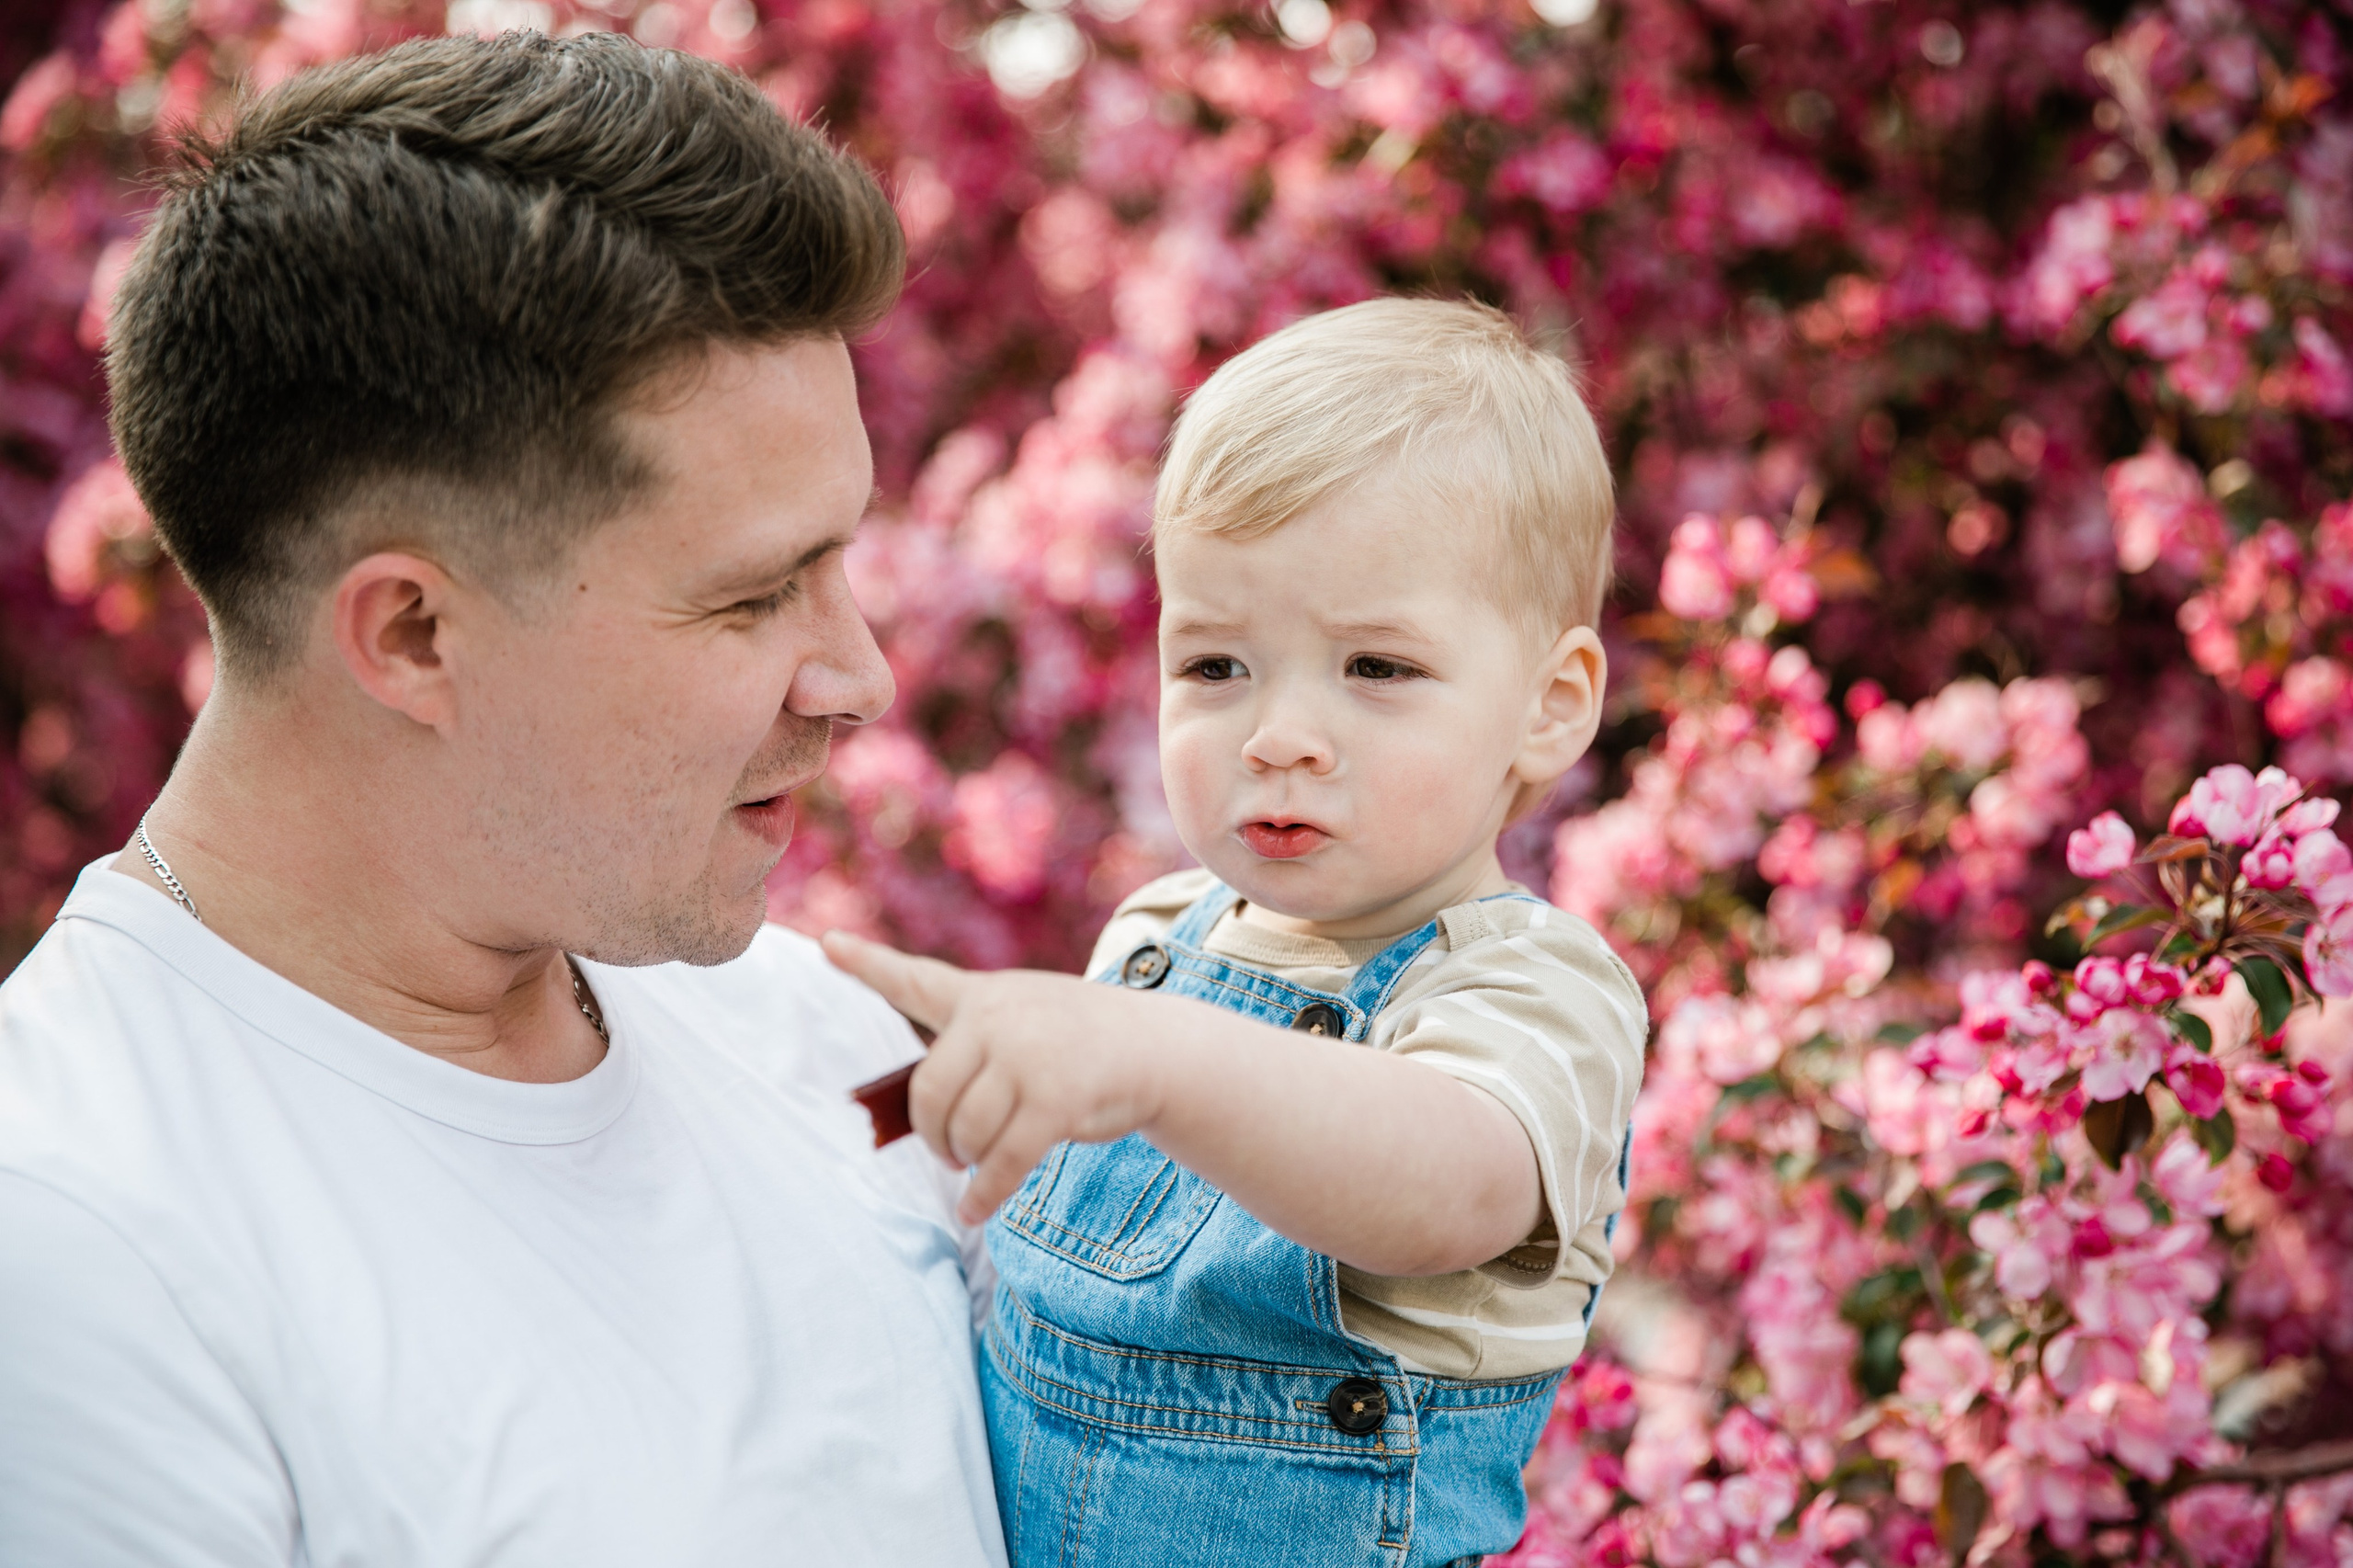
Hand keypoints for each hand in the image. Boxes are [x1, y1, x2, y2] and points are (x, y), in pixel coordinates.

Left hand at [821, 931, 1172, 1223]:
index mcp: (983, 997)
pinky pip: (1003, 1164)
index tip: (826, 945)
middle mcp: (999, 1019)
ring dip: (968, 1162)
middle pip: (931, 1094)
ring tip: (981, 1164)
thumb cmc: (1081, 1043)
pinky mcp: (1056, 1101)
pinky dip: (986, 1196)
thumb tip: (937, 1126)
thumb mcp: (1025, 1017)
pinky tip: (975, 1212)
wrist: (1156, 1049)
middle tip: (950, 1154)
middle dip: (936, 1135)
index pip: (914, 980)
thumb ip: (976, 1045)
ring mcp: (1028, 1058)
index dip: (866, 964)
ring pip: (967, 1133)